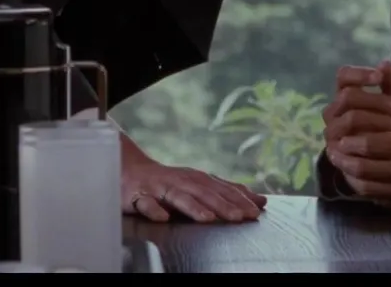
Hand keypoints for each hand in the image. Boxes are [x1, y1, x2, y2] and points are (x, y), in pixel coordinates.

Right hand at [123, 161, 266, 222]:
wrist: (130, 171)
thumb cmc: (170, 182)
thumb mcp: (201, 185)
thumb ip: (229, 193)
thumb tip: (261, 200)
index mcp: (197, 180)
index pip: (222, 189)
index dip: (239, 200)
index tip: (256, 212)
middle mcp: (181, 181)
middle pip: (204, 193)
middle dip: (223, 204)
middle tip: (240, 217)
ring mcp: (159, 188)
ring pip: (178, 197)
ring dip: (193, 207)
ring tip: (208, 218)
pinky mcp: (138, 195)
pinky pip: (145, 203)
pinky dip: (154, 209)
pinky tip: (163, 217)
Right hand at [322, 61, 390, 149]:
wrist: (383, 159)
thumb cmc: (388, 124)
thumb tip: (385, 63)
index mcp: (344, 93)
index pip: (343, 76)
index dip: (360, 74)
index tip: (379, 78)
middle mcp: (332, 111)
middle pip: (348, 96)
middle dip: (376, 101)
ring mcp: (332, 132)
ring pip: (350, 118)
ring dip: (378, 121)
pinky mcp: (335, 152)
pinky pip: (351, 142)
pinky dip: (374, 140)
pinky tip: (390, 141)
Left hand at [327, 132, 390, 213]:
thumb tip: (373, 129)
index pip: (373, 145)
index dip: (352, 142)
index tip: (341, 138)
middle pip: (364, 169)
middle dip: (343, 160)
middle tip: (333, 152)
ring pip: (367, 187)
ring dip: (349, 177)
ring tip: (342, 168)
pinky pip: (379, 200)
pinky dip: (365, 191)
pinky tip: (359, 183)